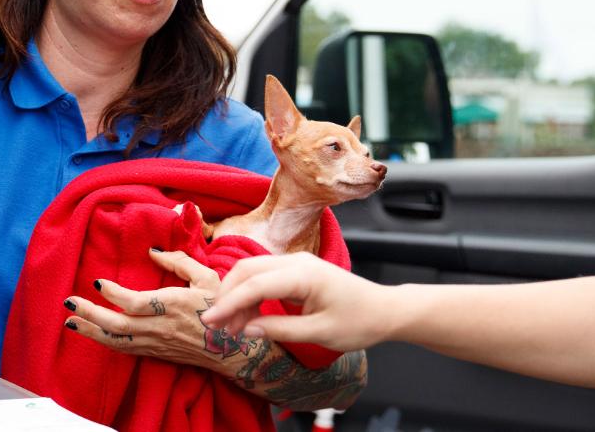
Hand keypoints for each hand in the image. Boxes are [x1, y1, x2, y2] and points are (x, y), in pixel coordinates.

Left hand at [63, 249, 227, 371]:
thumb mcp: (207, 278)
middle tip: (69, 302)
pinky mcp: (155, 353)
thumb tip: (152, 252)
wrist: (232, 349)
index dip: (114, 294)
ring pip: (117, 340)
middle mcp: (162, 327)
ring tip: (70, 321)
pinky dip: (104, 342)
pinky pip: (124, 349)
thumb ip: (179, 261)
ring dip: (91, 331)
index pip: (136, 303)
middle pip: (119, 324)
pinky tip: (91, 333)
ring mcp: (157, 343)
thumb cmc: (221, 308)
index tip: (97, 282)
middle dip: (91, 313)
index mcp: (174, 305)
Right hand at [201, 252, 393, 351]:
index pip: (254, 285)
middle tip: (216, 326)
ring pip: (251, 272)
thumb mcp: (320, 333)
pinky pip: (263, 277)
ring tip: (230, 327)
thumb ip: (280, 329)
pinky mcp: (295, 270)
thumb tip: (246, 330)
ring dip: (236, 297)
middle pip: (246, 271)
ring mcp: (295, 263)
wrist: (385, 310)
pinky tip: (247, 317)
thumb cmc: (359, 322)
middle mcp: (295, 262)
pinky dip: (249, 295)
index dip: (228, 303)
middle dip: (226, 296)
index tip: (209, 321)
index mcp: (303, 275)